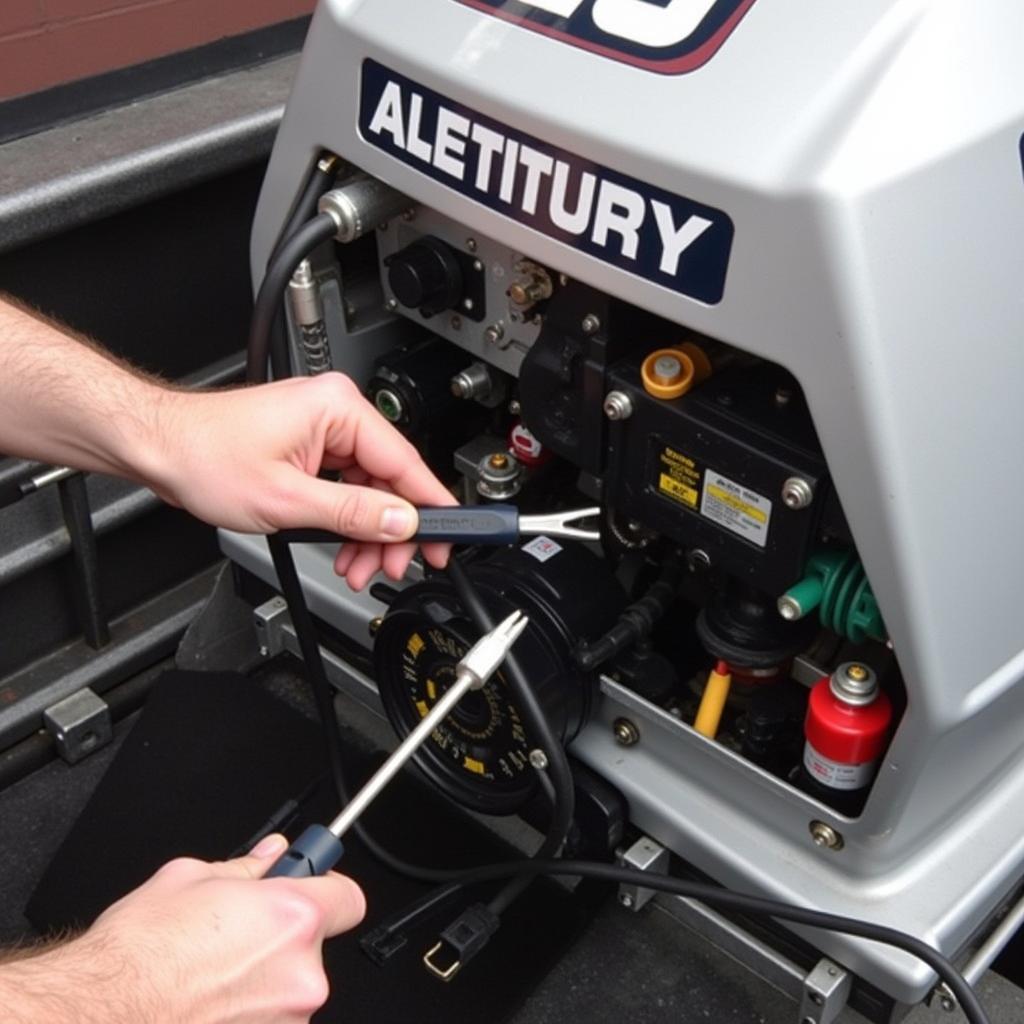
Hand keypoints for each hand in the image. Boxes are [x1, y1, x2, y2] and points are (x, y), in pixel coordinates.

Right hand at [0, 835, 363, 1023]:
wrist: (96, 1014)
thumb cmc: (136, 954)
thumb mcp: (189, 880)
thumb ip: (246, 868)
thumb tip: (270, 856)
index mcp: (292, 918)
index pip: (349, 899)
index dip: (328, 890)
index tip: (312, 888)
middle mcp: (299, 974)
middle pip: (312, 948)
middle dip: (281, 939)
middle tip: (237, 935)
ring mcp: (284, 1021)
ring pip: (287, 990)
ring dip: (261, 981)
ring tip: (210, 974)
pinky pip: (267, 1020)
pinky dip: (244, 1013)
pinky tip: (204, 1002)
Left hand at [150, 372, 454, 588]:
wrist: (159, 447)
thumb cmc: (204, 455)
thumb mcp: (288, 498)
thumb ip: (354, 513)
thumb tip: (402, 522)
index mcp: (339, 409)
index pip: (405, 462)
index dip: (431, 506)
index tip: (452, 535)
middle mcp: (336, 412)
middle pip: (390, 480)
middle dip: (391, 530)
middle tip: (395, 566)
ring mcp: (323, 428)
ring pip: (369, 488)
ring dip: (367, 532)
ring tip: (359, 566)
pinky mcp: (310, 445)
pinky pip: (346, 485)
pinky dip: (347, 520)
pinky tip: (344, 548)